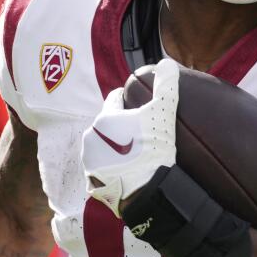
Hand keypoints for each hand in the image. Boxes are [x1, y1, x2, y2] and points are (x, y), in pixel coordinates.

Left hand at [82, 58, 179, 214]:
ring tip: (135, 153)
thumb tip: (167, 63)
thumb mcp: (164, 114)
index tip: (139, 105)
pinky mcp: (92, 181)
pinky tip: (128, 170)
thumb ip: (166, 86)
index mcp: (105, 118)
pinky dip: (112, 167)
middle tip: (141, 132)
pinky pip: (102, 167)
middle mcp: (91, 137)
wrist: (146, 193)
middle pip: (108, 123)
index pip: (115, 98)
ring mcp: (90, 161)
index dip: (128, 99)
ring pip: (103, 145)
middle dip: (121, 124)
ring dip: (115, 146)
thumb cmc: (153, 151)